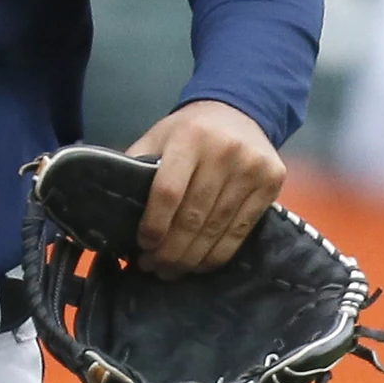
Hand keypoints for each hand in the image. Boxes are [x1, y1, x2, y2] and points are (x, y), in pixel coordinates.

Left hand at [127, 100, 285, 274]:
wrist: (239, 112)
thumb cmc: (189, 131)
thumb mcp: (158, 137)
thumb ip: (137, 165)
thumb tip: (111, 207)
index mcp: (189, 138)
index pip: (168, 191)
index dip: (154, 224)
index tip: (142, 246)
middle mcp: (224, 153)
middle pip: (194, 215)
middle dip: (171, 249)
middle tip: (154, 267)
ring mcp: (253, 169)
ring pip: (218, 227)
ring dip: (192, 257)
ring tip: (172, 270)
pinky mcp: (272, 183)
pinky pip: (242, 230)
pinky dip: (219, 253)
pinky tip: (201, 264)